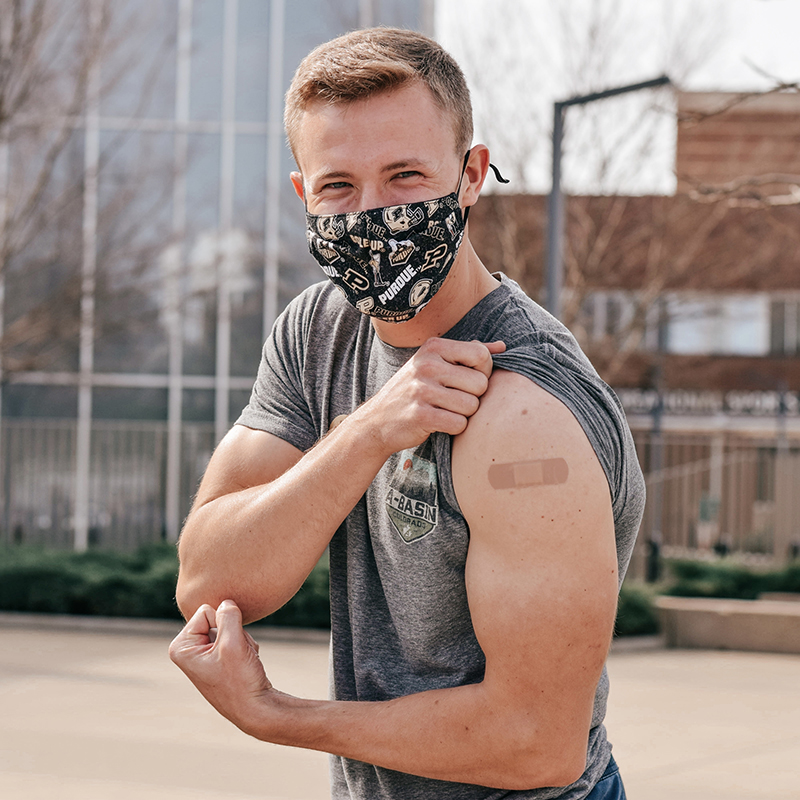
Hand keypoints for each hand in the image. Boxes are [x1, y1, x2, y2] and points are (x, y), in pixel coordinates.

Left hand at [169, 600, 272, 732]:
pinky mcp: (218, 658)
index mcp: (181, 647)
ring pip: (229, 626)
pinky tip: (244, 664)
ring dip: (241, 639)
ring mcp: (203, 654)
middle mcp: (188, 650)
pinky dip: (244, 646)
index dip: (223, 625)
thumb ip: (228, 615)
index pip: (206, 611)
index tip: (227, 649)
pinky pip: (235, 636)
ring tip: (241, 661)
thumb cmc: (240, 680)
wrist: (256, 708)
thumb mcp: (232, 643)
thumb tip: (226, 602)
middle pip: (217, 617)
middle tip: (236, 655)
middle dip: (233, 631)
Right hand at [353, 337, 505, 454]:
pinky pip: (459, 424)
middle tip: (454, 399)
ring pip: (472, 406)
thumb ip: (468, 353)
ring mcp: (421, 390)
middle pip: (480, 384)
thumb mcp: (435, 363)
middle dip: (474, 396)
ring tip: (445, 410)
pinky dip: (454, 427)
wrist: (377, 421)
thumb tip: (503, 347)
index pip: (481, 355)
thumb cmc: (414, 390)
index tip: (467, 380)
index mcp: (433, 347)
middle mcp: (426, 365)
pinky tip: (439, 422)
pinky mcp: (420, 415)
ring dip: (464, 414)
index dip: (483, 372)